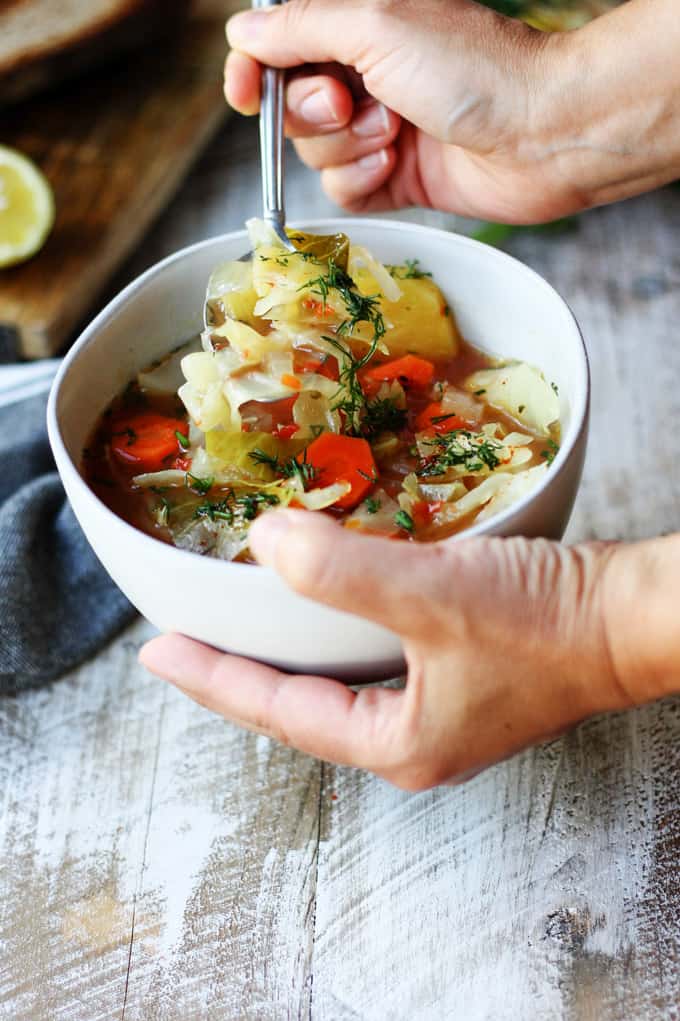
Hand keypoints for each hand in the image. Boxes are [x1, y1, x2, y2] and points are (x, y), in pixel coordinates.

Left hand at [140, 511, 638, 790]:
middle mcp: (413, 735)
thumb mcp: (433, 598)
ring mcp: (438, 706)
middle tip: (184, 640)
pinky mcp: (458, 672)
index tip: (156, 653)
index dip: (211, 680)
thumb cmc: (548, 624)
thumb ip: (344, 573)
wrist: (634, 617)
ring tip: (238, 620)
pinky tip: (324, 596)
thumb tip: (266, 542)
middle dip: (240, 673)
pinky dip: (335, 625)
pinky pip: (372, 654)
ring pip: (336, 679)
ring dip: (287, 647)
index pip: (278, 712)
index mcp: (397, 743)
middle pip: (300, 705)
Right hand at [224, 0, 679, 222]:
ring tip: (394, 132)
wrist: (541, 135)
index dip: (251, 71)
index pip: (278, 47)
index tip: (242, 93)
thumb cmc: (473, 68)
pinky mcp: (396, 178)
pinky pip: (344, 191)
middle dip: (311, 110)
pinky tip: (395, 166)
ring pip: (315, 153)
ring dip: (347, 146)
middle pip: (290, 105)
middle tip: (348, 101)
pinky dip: (361, 181)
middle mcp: (366, 76)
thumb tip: (243, 34)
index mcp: (360, 26)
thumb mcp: (376, 25)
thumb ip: (301, 28)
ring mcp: (380, 130)